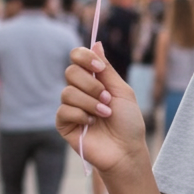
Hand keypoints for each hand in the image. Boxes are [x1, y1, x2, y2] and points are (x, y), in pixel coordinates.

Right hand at [56, 43, 146, 174]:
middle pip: (70, 72)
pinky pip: (64, 110)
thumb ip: (107, 69)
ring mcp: (70, 107)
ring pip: (67, 92)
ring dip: (90, 103)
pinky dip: (82, 115)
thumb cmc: (129, 122)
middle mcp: (80, 90)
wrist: (126, 150)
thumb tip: (96, 43)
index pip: (77, 57)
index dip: (84, 57)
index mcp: (94, 80)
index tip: (98, 67)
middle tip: (107, 98)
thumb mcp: (122, 91)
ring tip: (105, 114)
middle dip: (91, 85)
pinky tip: (92, 124)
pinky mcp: (64, 124)